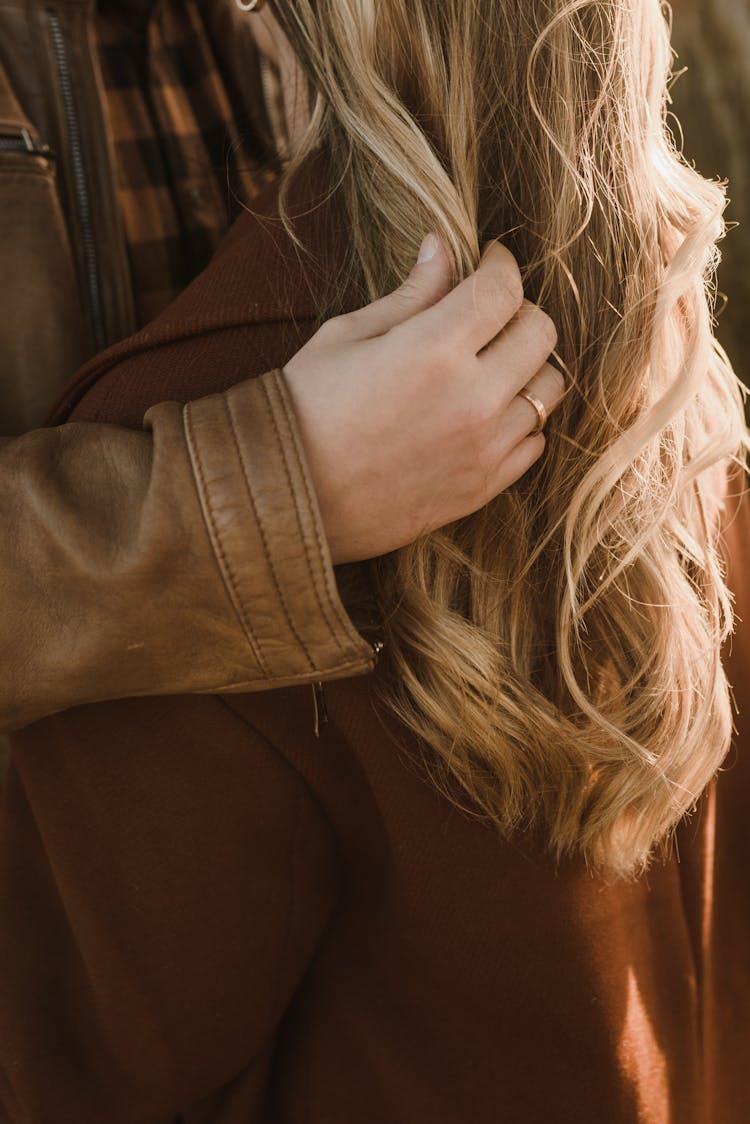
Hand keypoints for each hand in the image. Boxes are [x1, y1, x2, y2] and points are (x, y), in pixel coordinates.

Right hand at [282, 236, 563, 564]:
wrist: (289, 497)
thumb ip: (409, 294)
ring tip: (489, 366)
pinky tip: (485, 414)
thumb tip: (442, 248)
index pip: (503, 288)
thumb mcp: (346, 336)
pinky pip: (534, 442)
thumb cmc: (305, 409)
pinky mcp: (483, 488)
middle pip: (541, 333)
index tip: (490, 261)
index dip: (501, 264)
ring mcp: (483, 448)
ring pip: (548, 390)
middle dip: (519, 311)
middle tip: (488, 315)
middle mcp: (472, 398)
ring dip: (526, 368)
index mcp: (434, 350)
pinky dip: (520, 421)